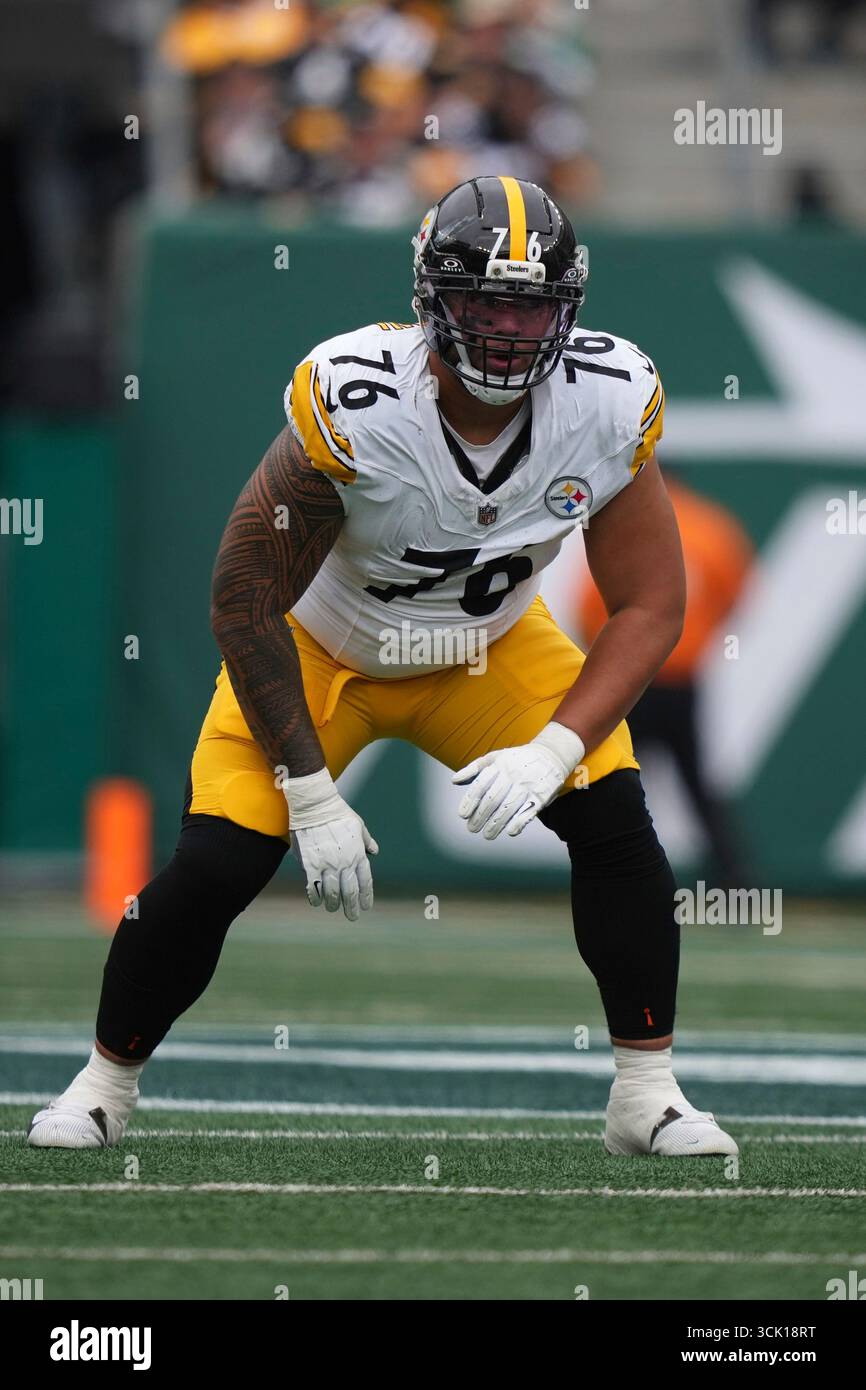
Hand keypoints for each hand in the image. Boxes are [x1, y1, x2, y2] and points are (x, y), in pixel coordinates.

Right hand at [285, 768, 377, 920]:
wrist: (315, 805)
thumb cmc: (338, 813)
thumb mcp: (358, 825)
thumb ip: (366, 840)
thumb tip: (375, 850)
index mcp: (358, 854)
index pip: (365, 882)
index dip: (366, 897)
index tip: (366, 907)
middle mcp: (344, 863)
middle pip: (349, 893)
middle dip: (352, 908)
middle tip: (352, 917)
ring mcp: (327, 865)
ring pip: (331, 894)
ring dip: (333, 904)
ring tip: (333, 908)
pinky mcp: (310, 865)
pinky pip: (313, 888)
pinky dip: (315, 898)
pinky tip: (316, 901)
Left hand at [452, 721, 584, 839]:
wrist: (551, 754)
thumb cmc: (518, 759)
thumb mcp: (496, 757)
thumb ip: (474, 768)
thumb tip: (454, 781)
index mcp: (500, 765)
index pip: (481, 785)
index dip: (470, 801)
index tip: (463, 815)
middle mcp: (513, 775)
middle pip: (493, 799)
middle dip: (480, 816)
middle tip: (472, 828)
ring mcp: (528, 786)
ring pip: (508, 808)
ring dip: (496, 824)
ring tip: (487, 834)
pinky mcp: (541, 796)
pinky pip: (528, 812)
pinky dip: (518, 823)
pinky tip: (510, 832)